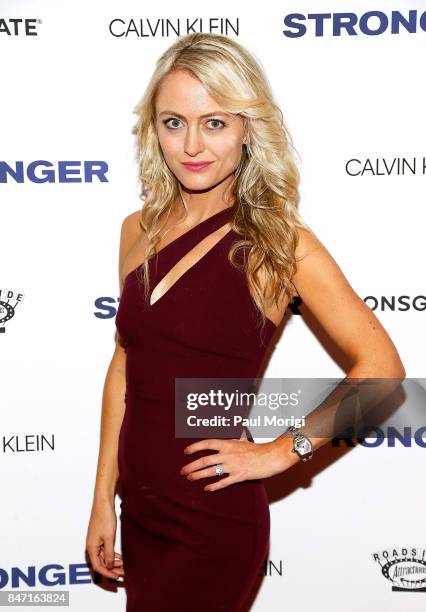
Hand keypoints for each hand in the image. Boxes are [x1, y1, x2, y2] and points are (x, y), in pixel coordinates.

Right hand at [85, 501, 124, 579]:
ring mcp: (95, 541)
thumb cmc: (104, 518)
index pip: (97, 566)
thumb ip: (109, 553)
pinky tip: (119, 557)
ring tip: (123, 565)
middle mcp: (91, 546)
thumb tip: (109, 566)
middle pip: (100, 563)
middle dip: (111, 569)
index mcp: (91, 547)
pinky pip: (104, 550)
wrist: (103, 503)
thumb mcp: (109, 538)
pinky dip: (112, 555)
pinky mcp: (99, 537)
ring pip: (103, 557)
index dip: (107, 573)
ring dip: (112, 562)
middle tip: (122, 572)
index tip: (116, 576)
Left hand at [180, 437, 299, 491]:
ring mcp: (232, 466)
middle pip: (205, 460)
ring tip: (190, 478)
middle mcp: (228, 454)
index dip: (194, 447)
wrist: (270, 457)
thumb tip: (232, 433)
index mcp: (228, 444)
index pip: (207, 444)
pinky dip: (214, 486)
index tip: (186, 452)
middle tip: (183, 470)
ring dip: (198, 475)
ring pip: (211, 472)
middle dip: (191, 466)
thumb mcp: (243, 440)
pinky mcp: (238, 476)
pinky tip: (206, 488)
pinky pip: (223, 482)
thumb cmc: (257, 449)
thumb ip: (234, 439)